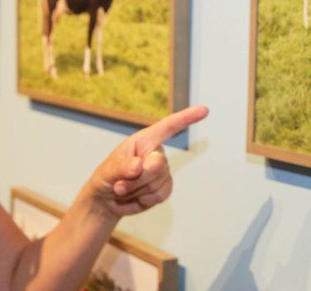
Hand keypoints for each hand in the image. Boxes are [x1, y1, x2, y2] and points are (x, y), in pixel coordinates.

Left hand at [85, 105, 208, 217]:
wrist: (106, 200)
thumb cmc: (106, 177)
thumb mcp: (108, 170)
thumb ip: (123, 167)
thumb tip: (139, 165)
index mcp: (144, 140)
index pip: (168, 127)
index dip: (186, 118)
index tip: (204, 110)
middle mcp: (156, 153)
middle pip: (157, 165)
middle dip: (135, 179)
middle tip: (118, 185)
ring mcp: (162, 171)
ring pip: (156, 183)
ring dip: (135, 190)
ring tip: (123, 189)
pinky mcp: (164, 188)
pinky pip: (160, 195)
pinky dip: (143, 200)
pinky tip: (135, 197)